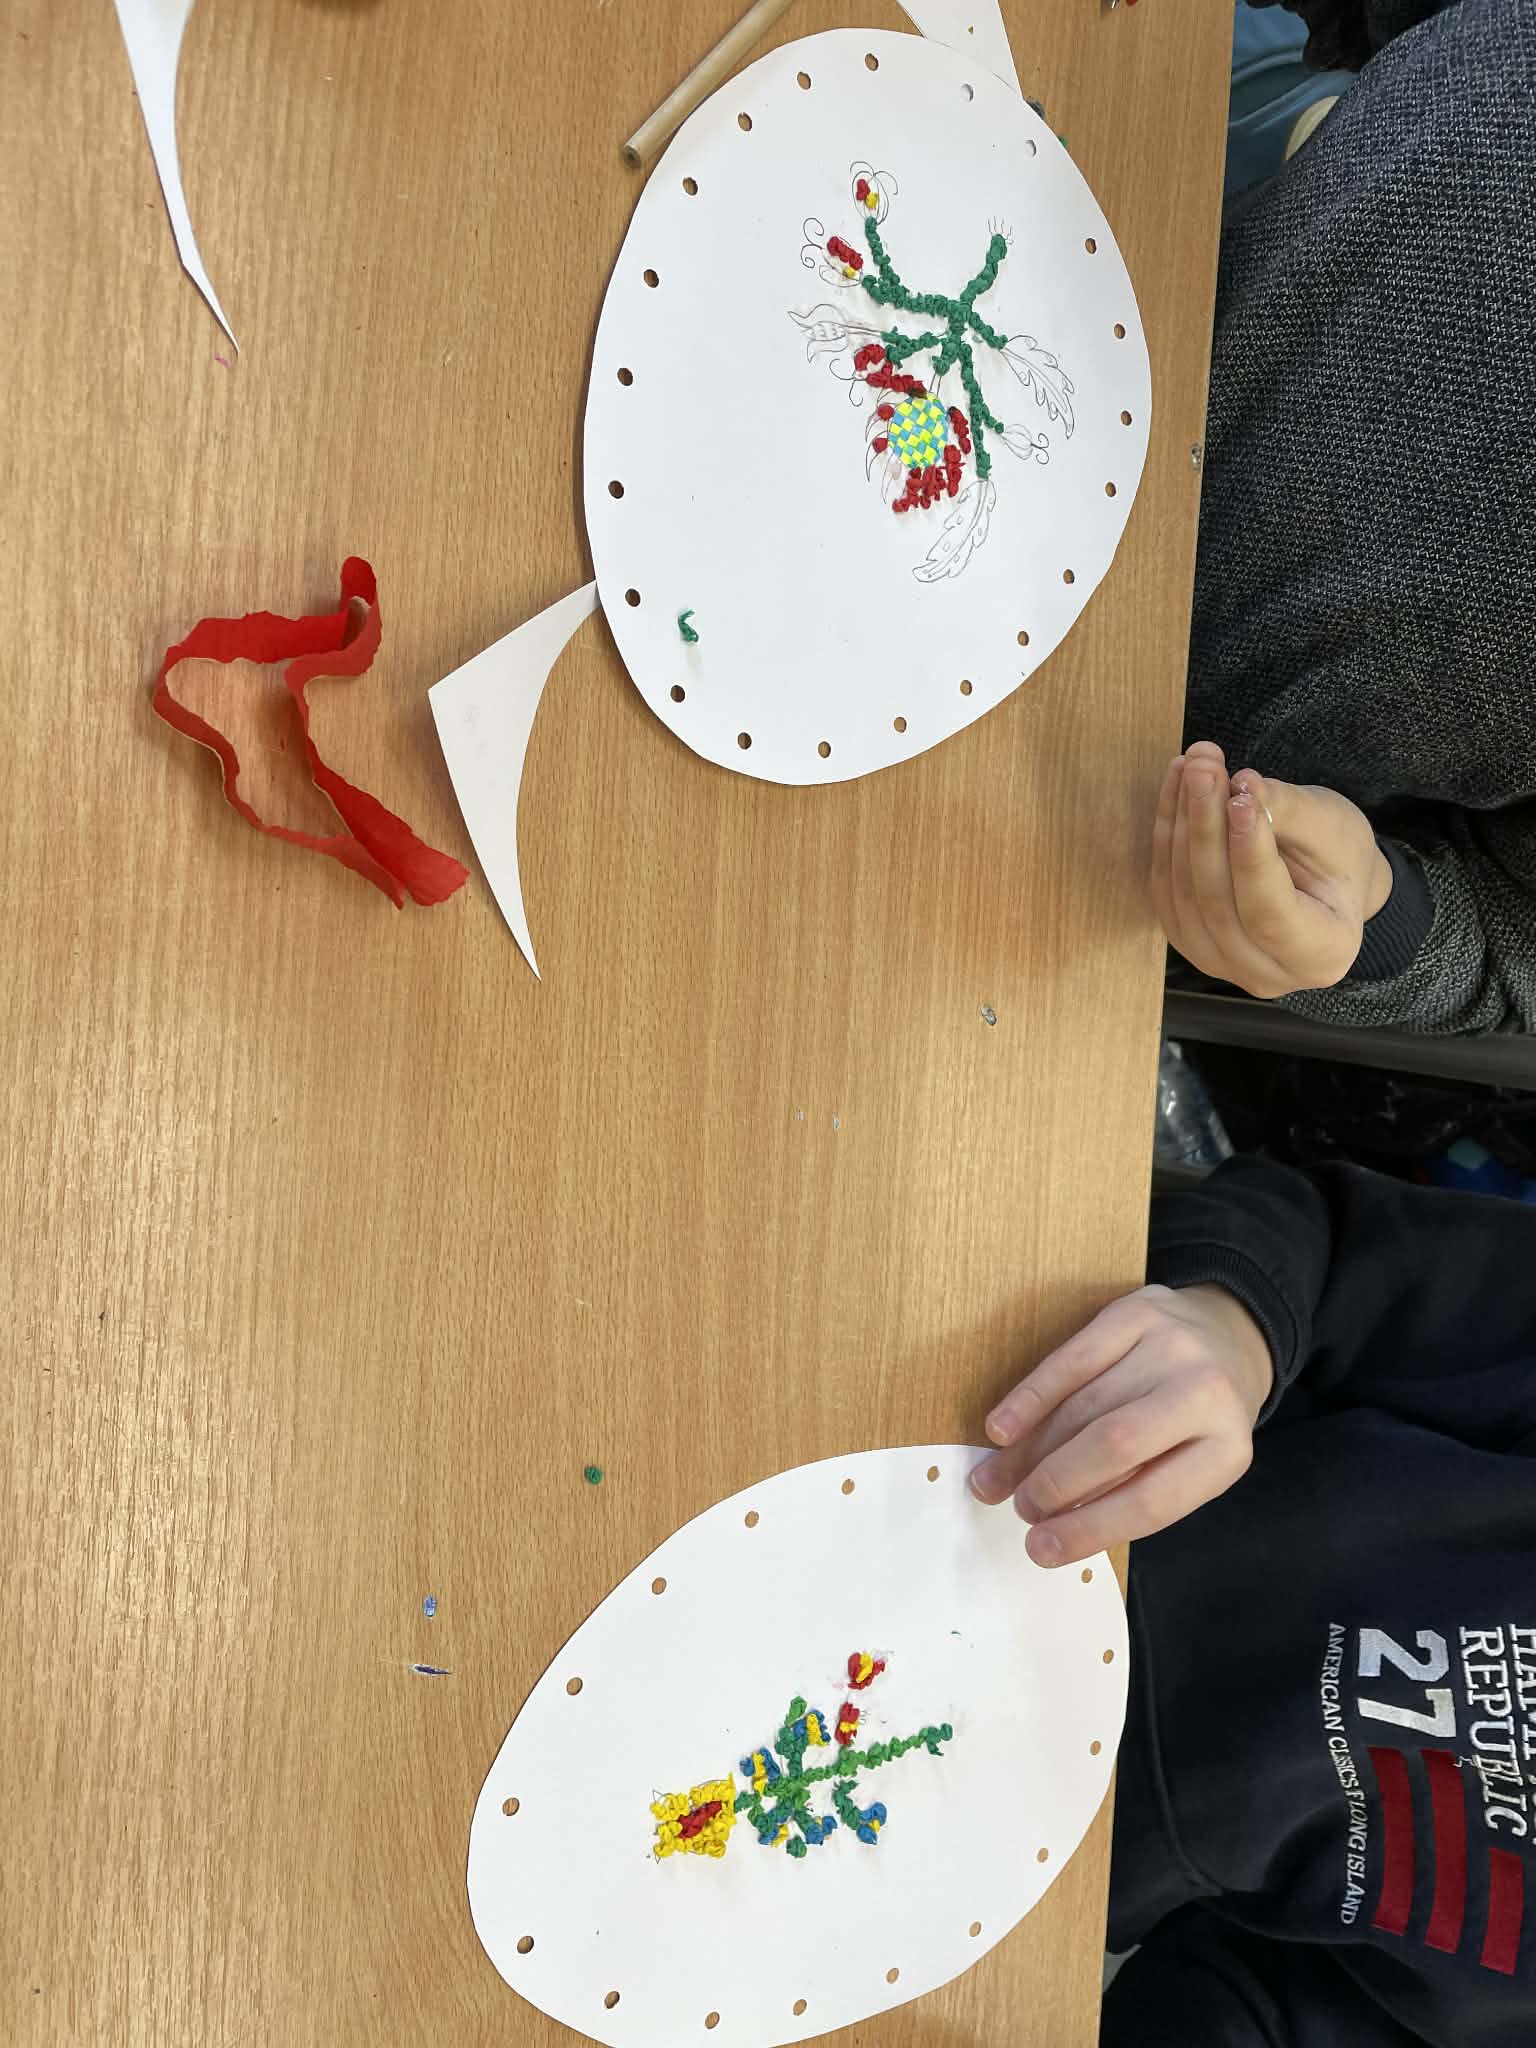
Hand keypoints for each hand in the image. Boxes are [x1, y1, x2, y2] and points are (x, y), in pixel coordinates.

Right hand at [969, 1283, 1275, 1565]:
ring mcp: (1170, 1346)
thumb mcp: (1190, 1466)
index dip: (1088, 1529)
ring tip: (997, 1480)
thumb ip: (1133, 1492)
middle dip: (1054, 1484)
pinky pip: (1070, 1359)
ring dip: (1030, 1451)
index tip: (1041, 1549)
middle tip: (1020, 1508)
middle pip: (1115, 1446)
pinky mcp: (1134, 1311)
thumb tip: (1053, 1525)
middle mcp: (1205, 1392)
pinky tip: (1002, 1429)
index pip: (1152, 1502)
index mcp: (1227, 1448)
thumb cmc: (1200, 1418)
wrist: (1228, 1337)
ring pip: (1084, 1405)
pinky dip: (1029, 1398)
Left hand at [1150, 741, 1393, 998]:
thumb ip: (1289, 811)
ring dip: (1180, 823)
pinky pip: (1165, 887)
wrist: (1324, 884)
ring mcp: (1218, 963)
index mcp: (1321, 955)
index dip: (1250, 856)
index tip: (1242, 797)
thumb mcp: (1334, 829)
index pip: (1270, 914)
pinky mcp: (1187, 938)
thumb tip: (1242, 784)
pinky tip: (1176, 786)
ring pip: (1183, 894)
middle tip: (1205, 765)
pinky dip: (1166, 833)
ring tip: (1193, 765)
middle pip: (1217, 903)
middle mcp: (1265, 974)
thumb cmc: (1340, 858)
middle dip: (1206, 826)